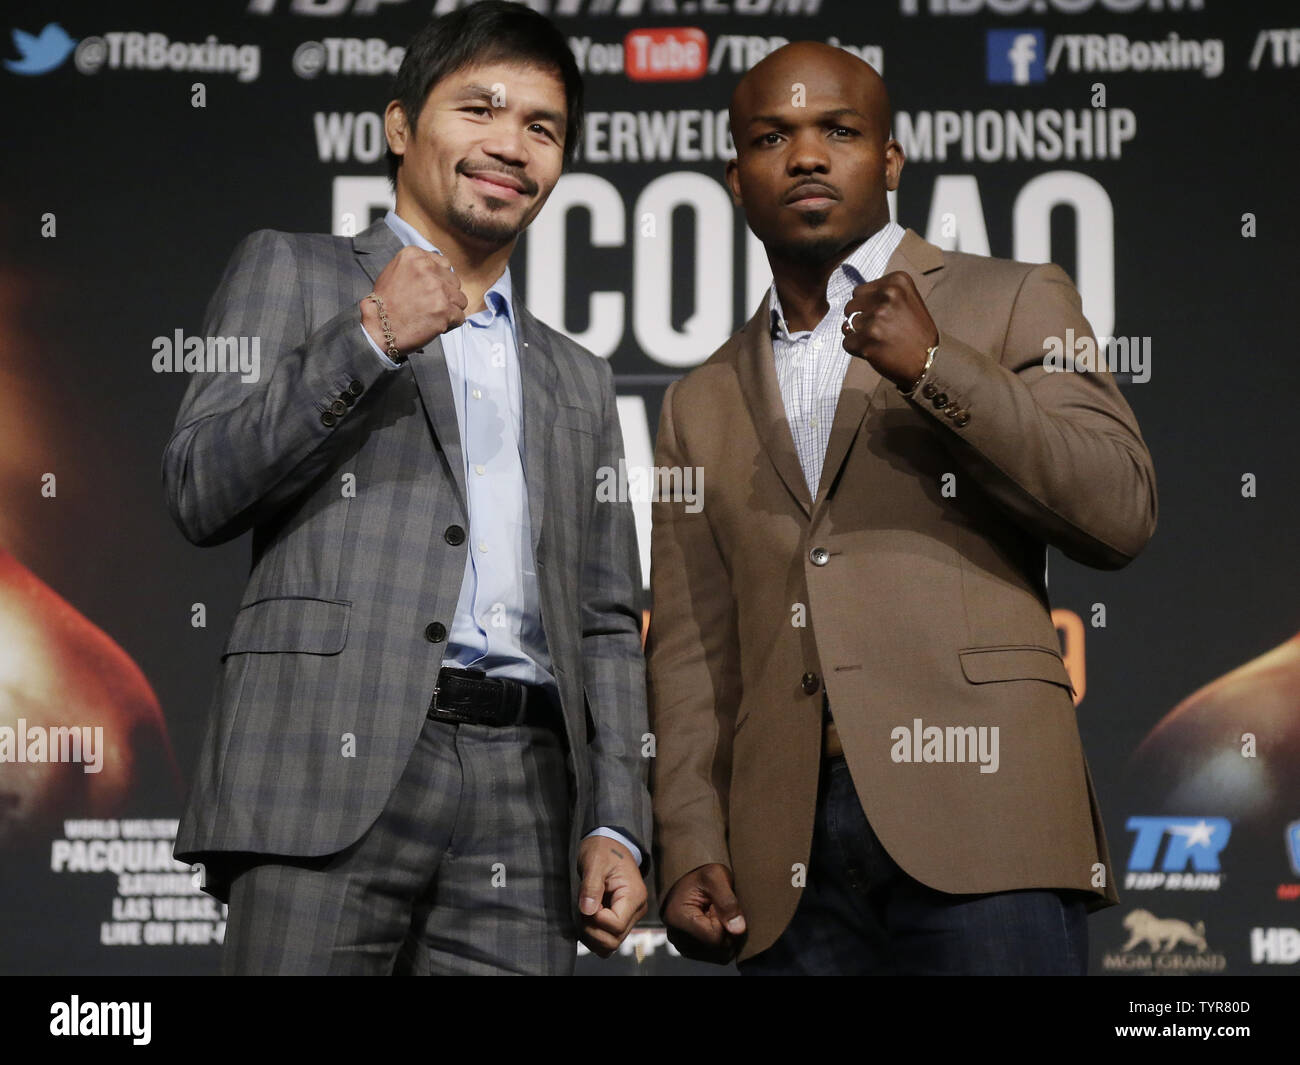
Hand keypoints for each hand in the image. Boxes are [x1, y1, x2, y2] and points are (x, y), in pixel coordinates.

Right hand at [360, 245, 467, 356]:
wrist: (378, 327)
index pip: (444, 264)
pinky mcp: (444, 310)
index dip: (440, 280)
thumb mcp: (395, 271)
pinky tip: (435, 325)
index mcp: (414, 255)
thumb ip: (418, 267)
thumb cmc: (385, 303)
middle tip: (429, 305)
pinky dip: (451, 324)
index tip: (430, 290)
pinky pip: (460, 317)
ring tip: (432, 315)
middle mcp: (427, 268)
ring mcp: (437, 289)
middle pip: (454, 282)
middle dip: (446, 295)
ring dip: (450, 309)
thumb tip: (440, 271)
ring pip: (460, 299)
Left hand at [576, 835, 647, 957]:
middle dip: (591, 930)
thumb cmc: (603, 850)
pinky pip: (609, 940)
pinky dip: (595, 937)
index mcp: (634, 896)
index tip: (585, 903)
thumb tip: (587, 911)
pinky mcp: (622, 920)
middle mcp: (636, 910)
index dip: (596, 920)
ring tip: (583, 914)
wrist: (610, 844)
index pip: (616, 925)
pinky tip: (587, 920)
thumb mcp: (594, 862)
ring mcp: (630, 917)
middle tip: (581, 910)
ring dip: (591, 935)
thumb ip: (591, 886)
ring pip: (611, 944)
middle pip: (614, 939)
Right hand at [661, 862, 745, 963]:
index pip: (715, 939)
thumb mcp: (716, 877)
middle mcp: (676, 936)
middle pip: (717, 950)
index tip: (718, 904)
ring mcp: (681, 945)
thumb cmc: (701, 872)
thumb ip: (728, 902)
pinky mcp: (688, 948)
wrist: (687, 875)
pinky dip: (719, 941)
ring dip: (724, 936)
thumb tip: (738, 930)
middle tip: (717, 908)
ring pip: (717, 955)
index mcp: (678, 919)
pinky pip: (713, 955)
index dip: (725, 922)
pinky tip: (713, 923)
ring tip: (714, 914)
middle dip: (726, 931)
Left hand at [840, 270, 937, 388]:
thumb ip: (880, 295)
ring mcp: (877, 316)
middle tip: (881, 330)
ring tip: (881, 340)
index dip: (868, 307)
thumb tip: (849, 309)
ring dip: (860, 335)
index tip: (886, 317)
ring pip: (848, 324)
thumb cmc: (915, 332)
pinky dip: (857, 350)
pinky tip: (875, 351)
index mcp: (897, 281)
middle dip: (860, 318)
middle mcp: (888, 294)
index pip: (860, 291)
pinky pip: (847, 342)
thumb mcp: (907, 300)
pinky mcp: (868, 337)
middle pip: (851, 305)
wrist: (929, 361)